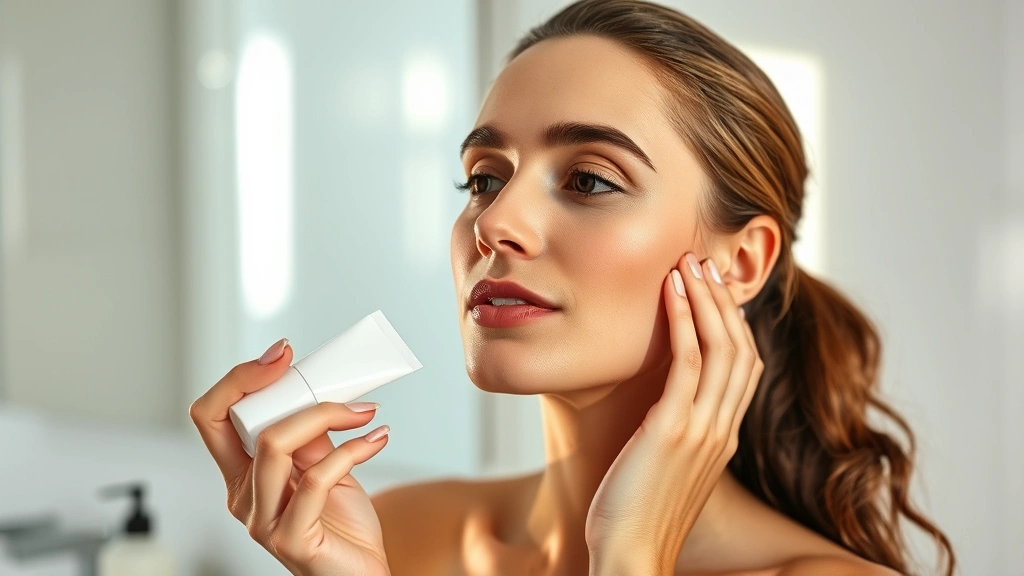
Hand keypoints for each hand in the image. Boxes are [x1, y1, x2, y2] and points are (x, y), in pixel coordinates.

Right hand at [189, 339, 391, 575]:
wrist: (363, 574)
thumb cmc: (342, 525)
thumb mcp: (323, 468)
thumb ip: (311, 436)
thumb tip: (317, 391)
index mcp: (243, 475)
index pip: (211, 417)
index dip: (239, 379)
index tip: (281, 354)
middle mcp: (243, 497)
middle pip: (236, 423)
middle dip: (279, 386)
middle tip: (327, 378)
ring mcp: (263, 521)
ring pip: (275, 445)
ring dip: (325, 415)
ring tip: (363, 413)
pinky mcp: (292, 539)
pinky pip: (317, 479)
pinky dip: (353, 449)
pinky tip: (377, 439)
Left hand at [585, 253, 763, 574]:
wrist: (631, 556)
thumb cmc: (637, 518)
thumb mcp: (668, 471)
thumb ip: (678, 438)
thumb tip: (666, 412)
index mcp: (724, 440)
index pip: (747, 370)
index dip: (736, 325)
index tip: (716, 292)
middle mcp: (723, 431)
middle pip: (743, 350)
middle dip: (725, 302)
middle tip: (706, 262)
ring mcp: (703, 430)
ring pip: (723, 348)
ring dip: (707, 299)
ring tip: (690, 263)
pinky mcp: (674, 429)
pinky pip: (688, 363)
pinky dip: (684, 320)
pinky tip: (672, 292)